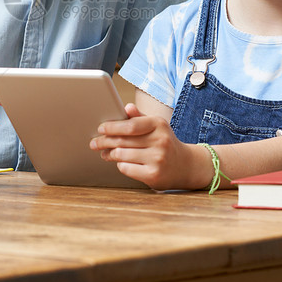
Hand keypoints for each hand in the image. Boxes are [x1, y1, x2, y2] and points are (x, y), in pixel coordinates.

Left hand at [90, 103, 205, 190]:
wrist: (186, 166)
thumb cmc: (166, 143)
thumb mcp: (157, 127)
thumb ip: (140, 117)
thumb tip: (126, 107)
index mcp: (159, 125)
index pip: (130, 125)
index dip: (112, 127)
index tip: (101, 128)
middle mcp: (160, 141)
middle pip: (122, 140)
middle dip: (104, 141)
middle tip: (94, 143)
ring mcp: (158, 159)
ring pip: (121, 155)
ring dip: (109, 154)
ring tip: (104, 153)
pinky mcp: (153, 175)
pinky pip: (126, 168)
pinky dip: (120, 165)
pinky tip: (119, 162)